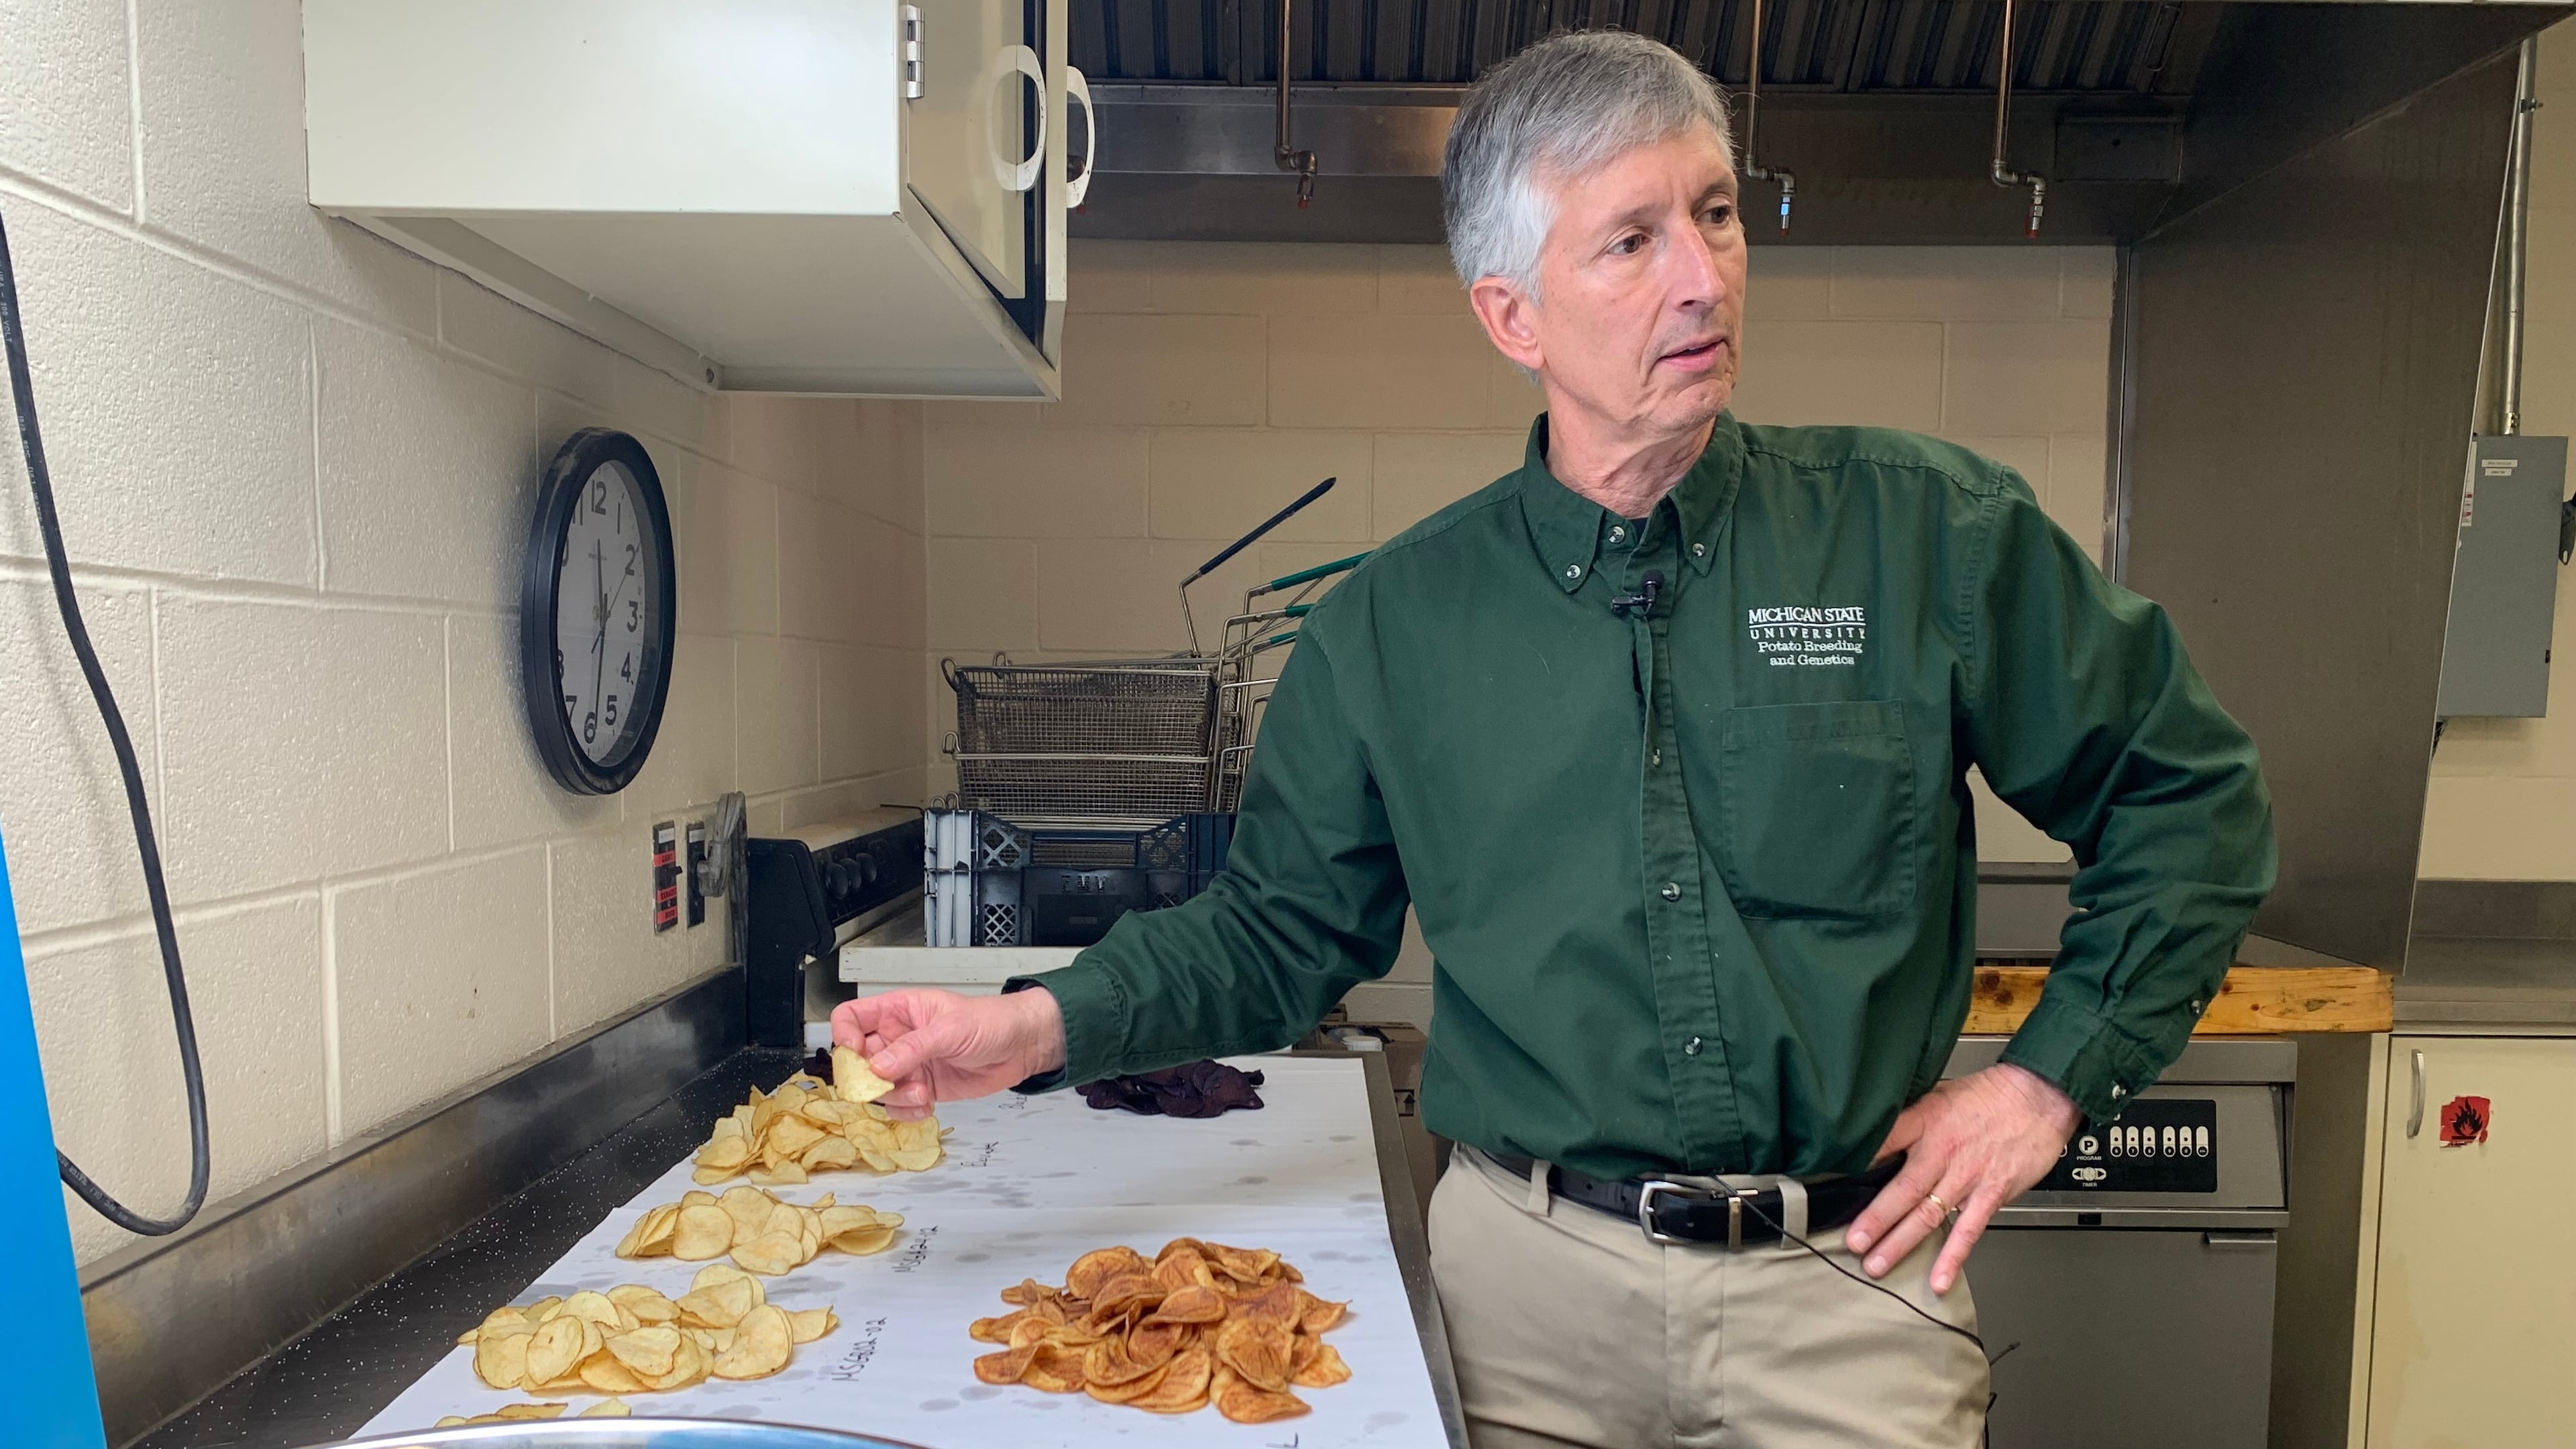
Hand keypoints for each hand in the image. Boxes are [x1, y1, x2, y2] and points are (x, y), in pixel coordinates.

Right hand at [830, 988, 1066, 1121]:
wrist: (1021, 1046)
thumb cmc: (990, 1021)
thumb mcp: (950, 1029)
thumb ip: (913, 1048)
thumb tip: (878, 1067)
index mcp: (898, 1011)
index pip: (851, 1018)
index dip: (844, 1036)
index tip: (855, 1055)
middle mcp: (897, 1038)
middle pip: (857, 1061)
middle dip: (868, 1079)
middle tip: (886, 1086)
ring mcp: (908, 1065)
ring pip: (877, 1088)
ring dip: (893, 1097)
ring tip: (921, 1094)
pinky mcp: (922, 1088)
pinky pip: (898, 1106)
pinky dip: (907, 1111)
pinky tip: (927, 1105)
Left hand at [1844, 1063, 2080, 1293]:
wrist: (2039, 1097)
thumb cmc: (1989, 1097)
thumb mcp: (1938, 1096)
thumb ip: (1908, 1121)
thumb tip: (1874, 1139)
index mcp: (1925, 1121)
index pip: (1884, 1140)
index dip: (1857, 1161)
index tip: (1830, 1183)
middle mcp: (1943, 1151)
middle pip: (1902, 1190)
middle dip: (1874, 1219)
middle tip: (1852, 1242)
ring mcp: (1968, 1176)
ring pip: (1928, 1214)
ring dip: (1901, 1242)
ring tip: (1876, 1264)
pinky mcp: (1992, 1194)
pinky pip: (1969, 1230)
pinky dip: (1953, 1257)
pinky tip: (1938, 1279)